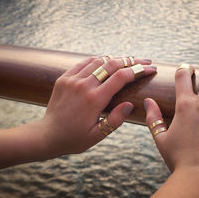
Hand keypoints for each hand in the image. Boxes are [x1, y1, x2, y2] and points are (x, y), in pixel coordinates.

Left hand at [40, 56, 155, 157]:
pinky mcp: (64, 78)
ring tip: (130, 61)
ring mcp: (72, 79)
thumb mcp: (97, 135)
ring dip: (116, 59)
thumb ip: (115, 120)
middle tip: (146, 61)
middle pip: (112, 64)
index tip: (151, 69)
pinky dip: (99, 60)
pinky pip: (84, 63)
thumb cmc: (74, 139)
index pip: (121, 77)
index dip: (139, 70)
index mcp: (94, 100)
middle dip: (132, 61)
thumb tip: (130, 104)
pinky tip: (108, 61)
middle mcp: (83, 85)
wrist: (46, 135)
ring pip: (99, 60)